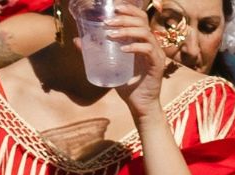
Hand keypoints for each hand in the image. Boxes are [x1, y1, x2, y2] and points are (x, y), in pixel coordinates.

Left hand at [107, 2, 165, 119]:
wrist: (140, 105)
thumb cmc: (127, 86)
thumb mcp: (109, 65)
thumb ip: (97, 52)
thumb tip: (77, 40)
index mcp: (142, 41)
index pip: (139, 17)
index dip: (128, 9)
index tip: (113, 7)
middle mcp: (151, 44)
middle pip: (142, 20)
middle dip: (123, 18)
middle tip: (107, 22)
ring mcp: (156, 54)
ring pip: (144, 33)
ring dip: (126, 31)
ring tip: (110, 34)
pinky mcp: (157, 65)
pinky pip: (147, 50)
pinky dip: (134, 47)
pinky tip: (122, 49)